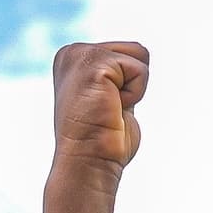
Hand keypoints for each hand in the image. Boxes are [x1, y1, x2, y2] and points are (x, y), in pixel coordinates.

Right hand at [49, 40, 148, 186]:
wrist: (87, 163)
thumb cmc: (100, 139)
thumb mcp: (108, 96)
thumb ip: (117, 74)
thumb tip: (139, 53)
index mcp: (72, 58)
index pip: (127, 52)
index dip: (127, 85)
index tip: (104, 107)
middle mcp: (72, 52)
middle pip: (136, 49)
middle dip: (132, 83)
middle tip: (108, 108)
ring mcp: (80, 56)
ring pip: (140, 55)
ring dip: (134, 88)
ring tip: (109, 107)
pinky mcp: (94, 64)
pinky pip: (140, 71)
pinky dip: (134, 94)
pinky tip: (111, 108)